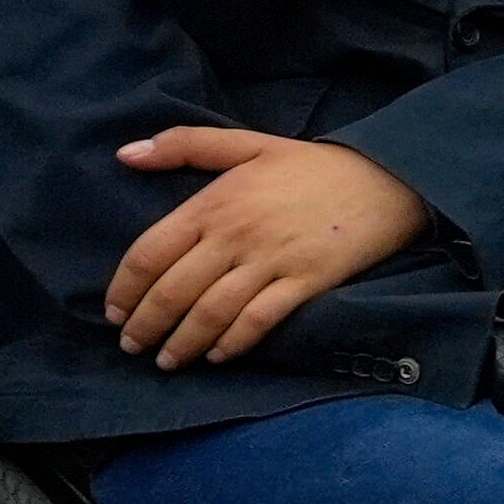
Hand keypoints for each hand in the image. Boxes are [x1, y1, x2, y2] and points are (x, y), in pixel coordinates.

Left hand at [103, 127, 430, 368]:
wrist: (388, 177)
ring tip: (168, 360)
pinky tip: (218, 355)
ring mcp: (272, 261)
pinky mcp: (306, 282)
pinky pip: (259, 320)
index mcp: (214, 202)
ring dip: (183, 342)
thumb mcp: (248, 143)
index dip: (124, 288)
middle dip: (146, 325)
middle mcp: (236, 235)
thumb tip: (124, 155)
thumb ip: (185, 144)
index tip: (114, 312)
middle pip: (173, 290)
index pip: (149, 252)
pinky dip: (234, 342)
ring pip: (211, 312)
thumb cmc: (312, 164)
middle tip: (132, 346)